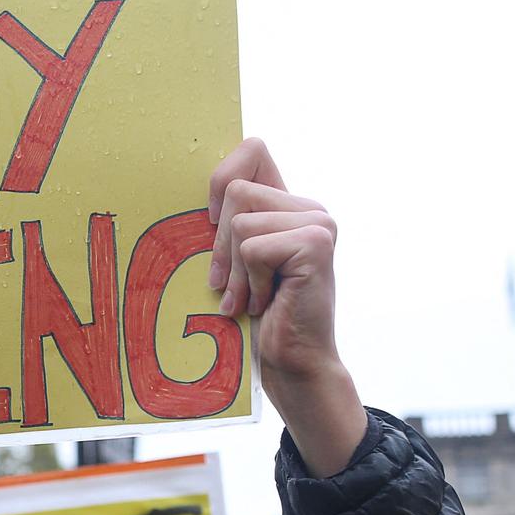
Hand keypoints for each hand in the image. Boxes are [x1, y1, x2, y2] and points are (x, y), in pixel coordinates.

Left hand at [207, 139, 367, 474]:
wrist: (292, 364)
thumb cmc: (259, 318)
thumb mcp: (237, 261)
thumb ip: (230, 221)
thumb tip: (197, 189)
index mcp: (291, 205)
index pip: (252, 149)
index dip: (222, 180)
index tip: (215, 227)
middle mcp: (310, 208)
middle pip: (235, 192)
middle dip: (221, 246)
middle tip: (235, 286)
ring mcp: (318, 222)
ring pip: (240, 221)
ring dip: (236, 270)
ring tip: (253, 298)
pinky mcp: (315, 243)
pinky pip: (251, 246)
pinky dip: (249, 281)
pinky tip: (267, 303)